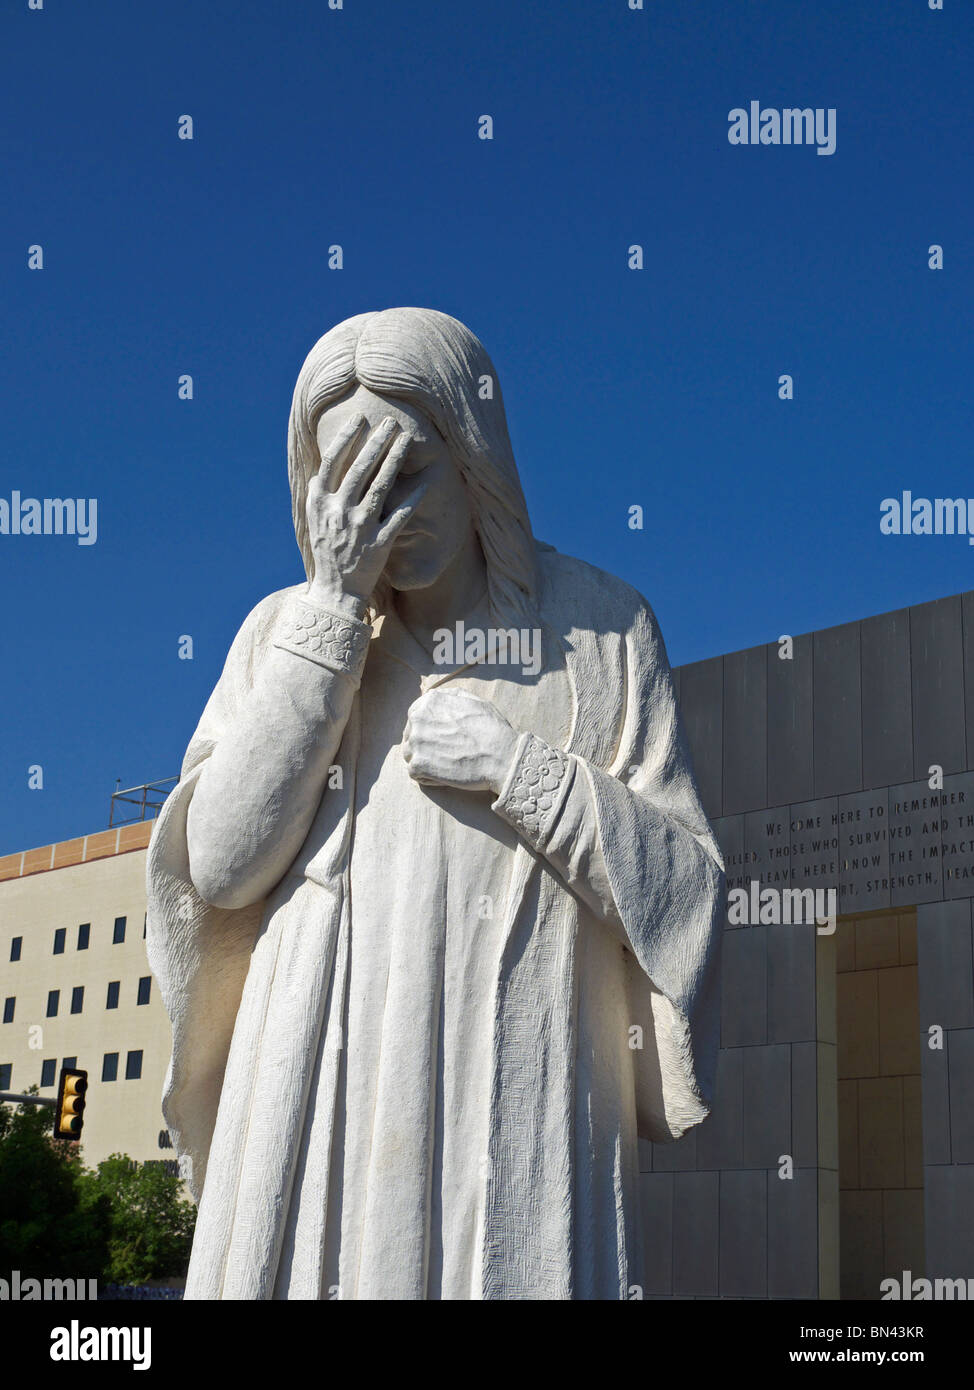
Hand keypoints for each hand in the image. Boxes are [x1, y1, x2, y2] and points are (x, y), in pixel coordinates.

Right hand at [306, 415, 428, 614]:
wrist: (334, 592)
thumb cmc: (326, 550)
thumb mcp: (314, 520)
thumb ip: (319, 493)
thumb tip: (324, 466)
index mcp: (319, 503)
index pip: (333, 462)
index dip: (346, 438)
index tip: (360, 419)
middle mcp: (338, 512)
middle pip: (359, 468)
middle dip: (376, 441)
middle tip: (391, 421)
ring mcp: (359, 527)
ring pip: (380, 486)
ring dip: (395, 460)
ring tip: (406, 439)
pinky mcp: (378, 543)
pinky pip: (398, 516)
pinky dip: (411, 499)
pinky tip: (424, 482)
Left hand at [402, 689, 519, 792]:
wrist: (502, 757)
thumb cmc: (492, 729)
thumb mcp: (474, 701)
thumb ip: (450, 697)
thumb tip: (435, 697)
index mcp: (429, 702)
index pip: (414, 714)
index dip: (426, 727)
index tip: (437, 737)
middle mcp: (418, 719)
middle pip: (411, 734)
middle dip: (424, 744)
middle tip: (445, 753)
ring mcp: (416, 742)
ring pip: (410, 754)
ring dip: (424, 760)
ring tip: (445, 764)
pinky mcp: (418, 765)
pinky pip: (415, 773)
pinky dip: (428, 777)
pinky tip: (446, 775)